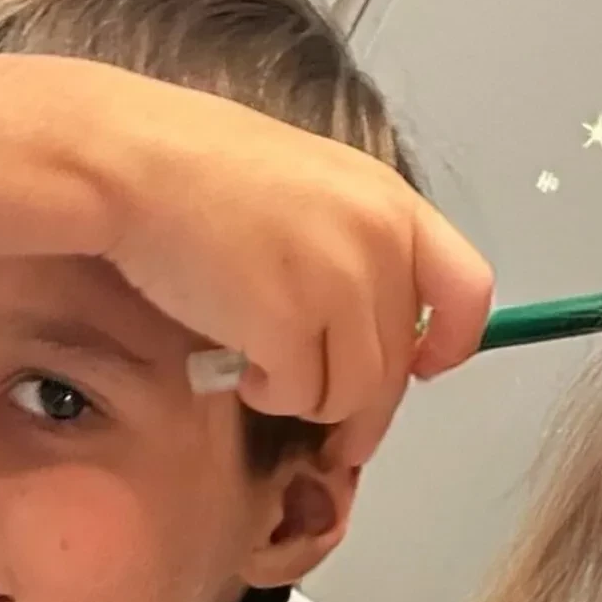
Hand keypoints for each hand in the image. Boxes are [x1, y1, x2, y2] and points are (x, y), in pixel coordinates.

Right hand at [87, 71, 493, 464]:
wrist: (133, 164)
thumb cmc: (204, 171)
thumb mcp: (314, 188)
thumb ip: (359, 247)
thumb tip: (377, 328)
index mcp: (392, 205)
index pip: (468, 293)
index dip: (452, 345)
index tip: (423, 368)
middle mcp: (378, 246)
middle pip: (398, 365)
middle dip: (363, 408)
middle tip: (339, 437)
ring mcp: (336, 287)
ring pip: (352, 393)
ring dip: (309, 400)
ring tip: (265, 373)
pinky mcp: (287, 326)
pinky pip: (297, 396)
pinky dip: (268, 395)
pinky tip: (239, 368)